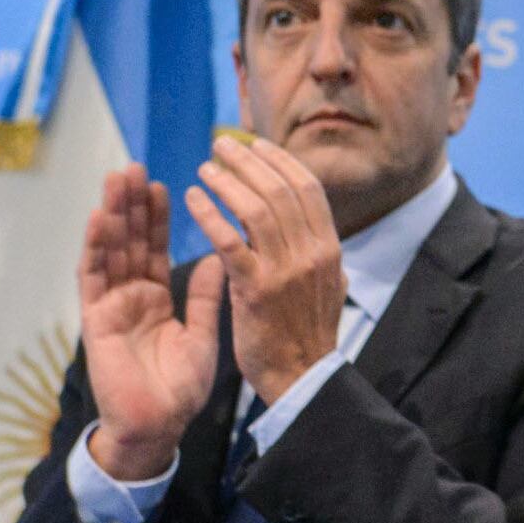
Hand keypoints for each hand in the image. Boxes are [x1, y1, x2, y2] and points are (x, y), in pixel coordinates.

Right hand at [78, 165, 223, 479]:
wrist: (159, 426)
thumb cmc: (180, 388)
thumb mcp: (202, 335)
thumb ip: (204, 298)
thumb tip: (216, 258)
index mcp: (157, 299)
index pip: (156, 249)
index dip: (158, 218)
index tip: (164, 183)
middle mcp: (131, 297)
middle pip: (130, 242)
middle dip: (131, 205)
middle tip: (133, 166)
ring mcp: (111, 307)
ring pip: (109, 252)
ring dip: (112, 214)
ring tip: (116, 178)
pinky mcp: (96, 321)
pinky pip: (93, 280)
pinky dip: (95, 248)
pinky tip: (99, 219)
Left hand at [184, 136, 345, 406]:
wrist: (301, 378)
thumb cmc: (307, 335)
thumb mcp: (328, 287)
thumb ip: (319, 256)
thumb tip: (316, 231)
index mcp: (330, 248)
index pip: (308, 188)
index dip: (280, 160)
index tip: (256, 144)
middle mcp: (313, 252)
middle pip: (281, 189)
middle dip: (250, 160)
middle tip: (222, 144)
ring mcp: (286, 270)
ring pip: (256, 208)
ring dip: (227, 181)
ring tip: (206, 167)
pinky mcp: (256, 289)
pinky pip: (229, 240)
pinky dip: (211, 215)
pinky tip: (193, 199)